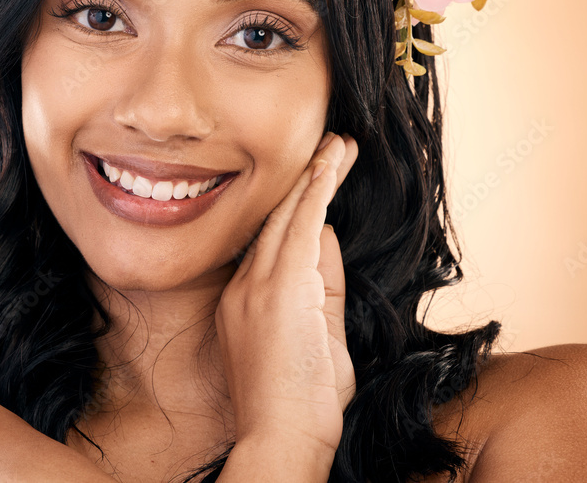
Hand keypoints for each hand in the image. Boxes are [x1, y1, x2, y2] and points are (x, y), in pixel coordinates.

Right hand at [215, 131, 358, 455]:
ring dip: (317, 176)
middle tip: (332, 145)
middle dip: (308, 181)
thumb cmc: (297, 405)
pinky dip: (317, 191)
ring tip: (341, 146)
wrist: (279, 440)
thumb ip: (322, 288)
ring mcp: (257, 286)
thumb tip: (327, 239)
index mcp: (246, 300)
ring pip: (289, 216)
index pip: (277, 243)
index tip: (320, 182)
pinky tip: (331, 164)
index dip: (301, 208)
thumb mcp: (316, 338)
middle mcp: (245, 286)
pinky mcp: (278, 289)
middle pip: (280, 220)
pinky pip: (301, 227)